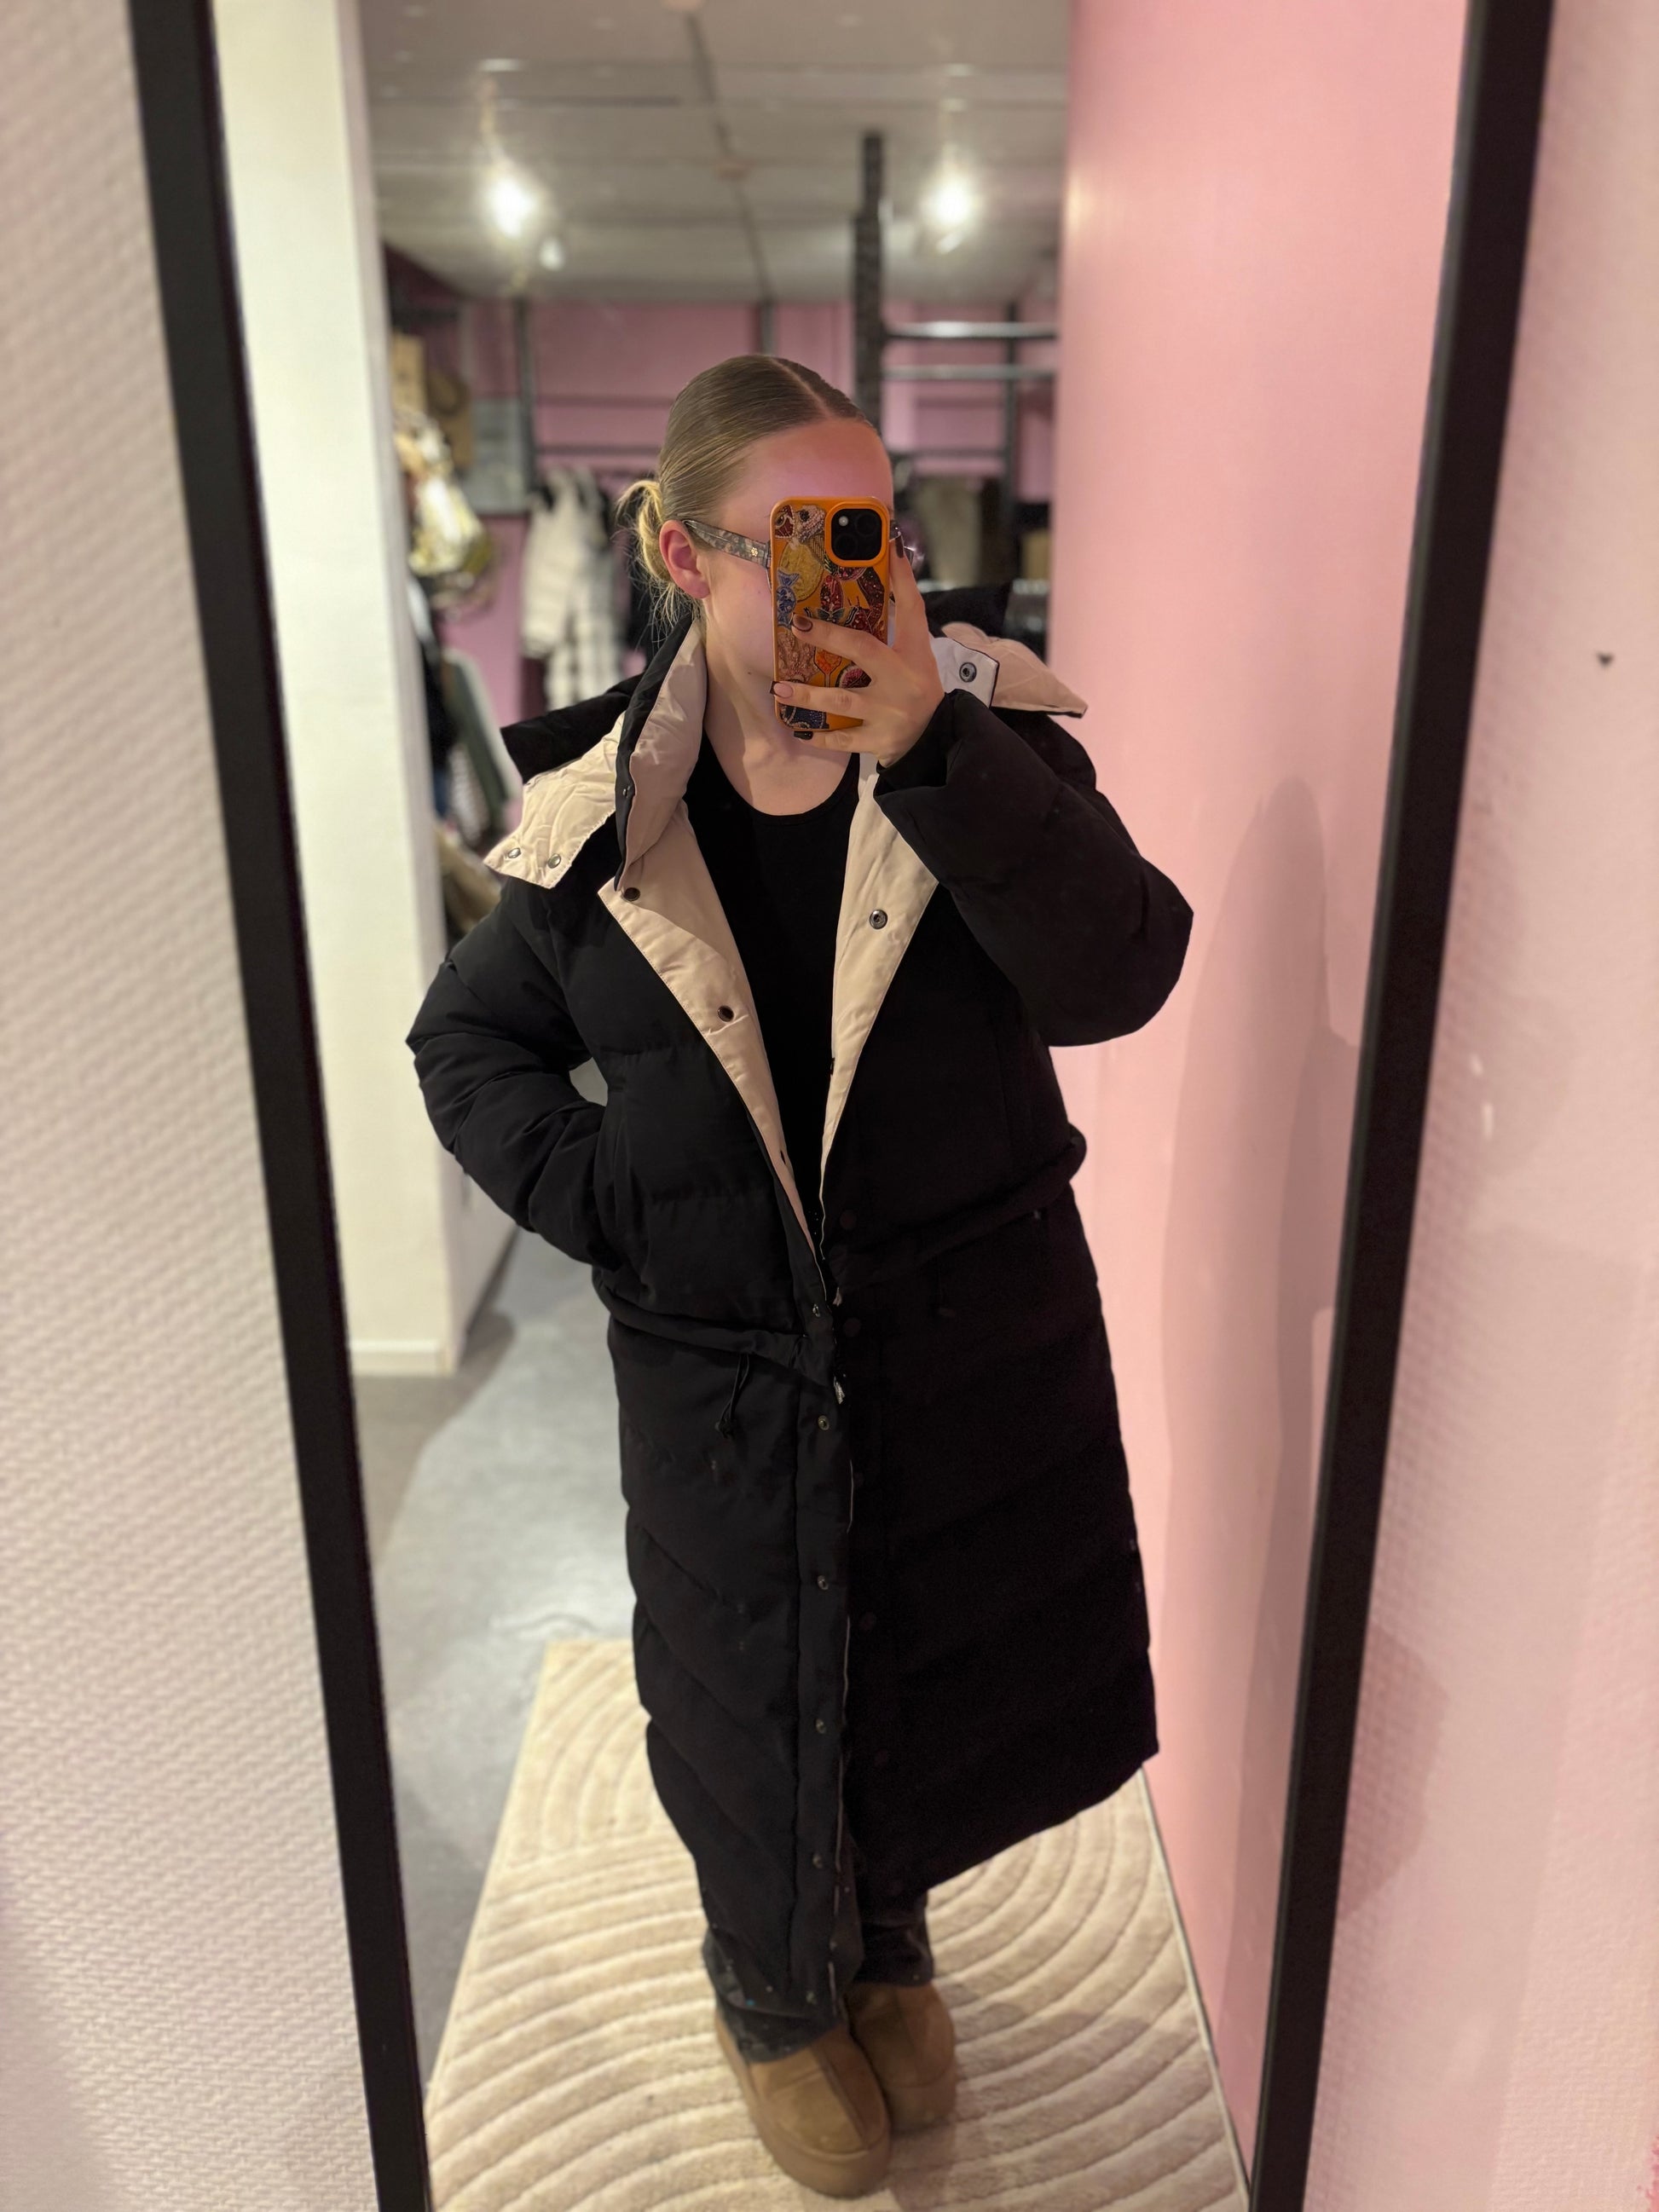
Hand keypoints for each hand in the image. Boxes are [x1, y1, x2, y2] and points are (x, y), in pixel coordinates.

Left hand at [770, 553, 944, 768]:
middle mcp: (902, 680)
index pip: (911, 609)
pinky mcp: (878, 740)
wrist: (936, 741)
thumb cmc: (918, 690)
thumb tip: (873, 583)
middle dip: (828, 637)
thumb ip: (896, 630)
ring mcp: (889, 713)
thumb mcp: (916, 658)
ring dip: (809, 695)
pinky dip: (821, 737)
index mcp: (915, 654)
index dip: (901, 577)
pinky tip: (798, 730)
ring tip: (780, 689)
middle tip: (797, 624)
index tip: (889, 543)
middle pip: (863, 651)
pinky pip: (843, 740)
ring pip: (842, 702)